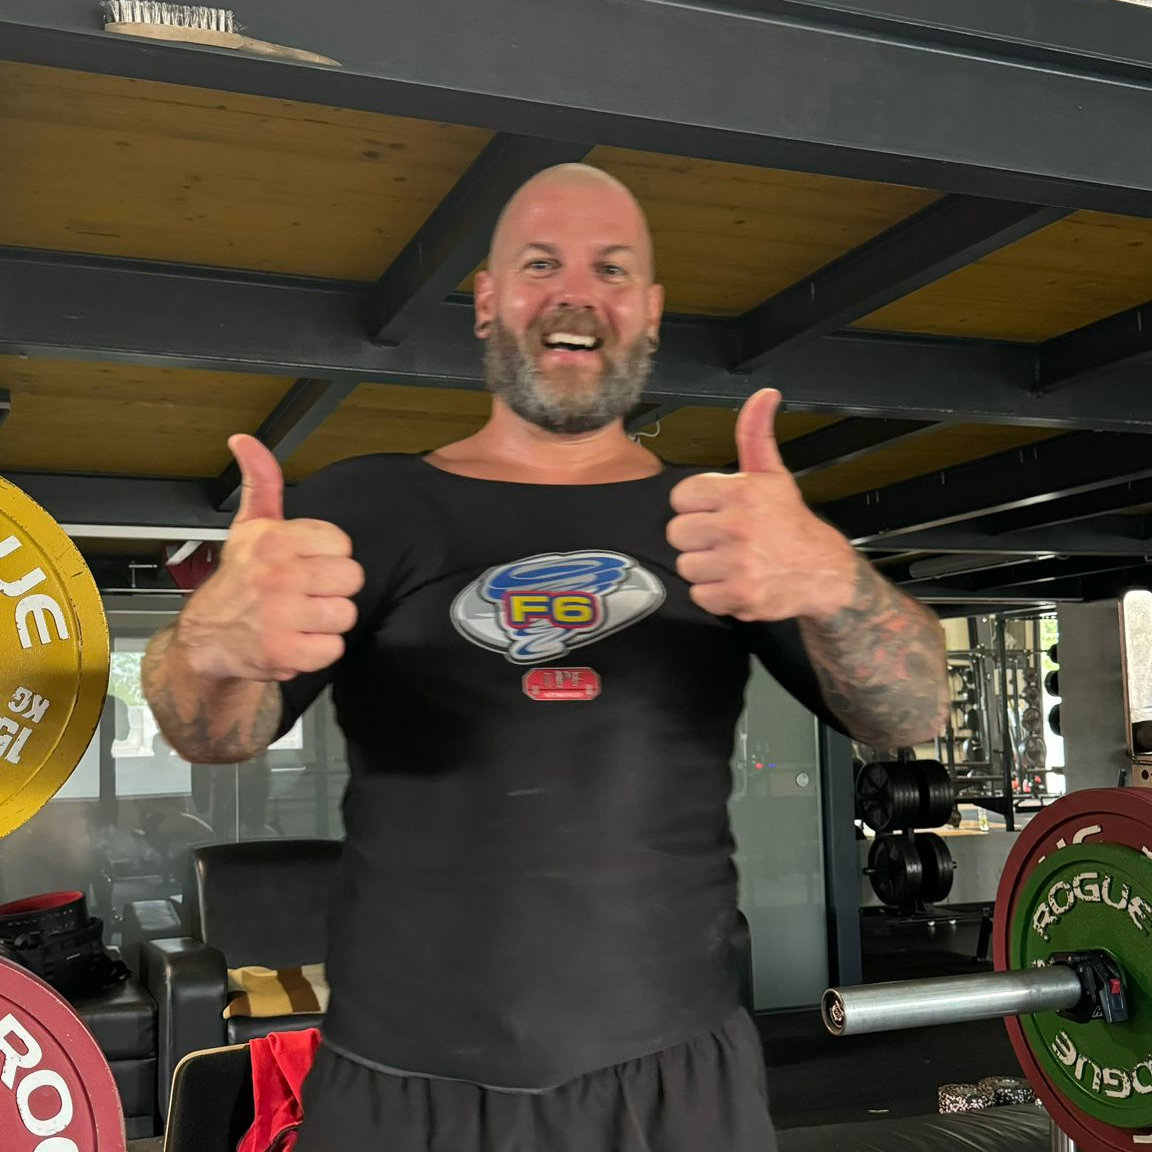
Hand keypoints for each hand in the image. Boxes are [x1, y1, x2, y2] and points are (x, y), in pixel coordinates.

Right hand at [174, 436, 364, 682]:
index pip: (342, 543)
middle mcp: (278, 574)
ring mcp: (281, 616)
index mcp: (275, 540)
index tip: (304, 564)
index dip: (328, 557)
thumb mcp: (250, 527)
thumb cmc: (240, 580)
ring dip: (326, 622)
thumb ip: (262, 482)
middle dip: (332, 589)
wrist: (207, 639)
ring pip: (346, 614)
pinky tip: (297, 641)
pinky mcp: (285, 653)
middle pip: (351, 578)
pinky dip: (318, 651)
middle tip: (305, 595)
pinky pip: (334, 648)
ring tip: (300, 619)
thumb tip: (244, 439)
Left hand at [667, 389, 858, 623]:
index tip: (719, 512)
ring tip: (733, 561)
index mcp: (741, 491)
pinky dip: (715, 595)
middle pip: (677, 533)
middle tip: (727, 539)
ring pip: (685, 565)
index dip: (697, 506)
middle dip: (698, 538)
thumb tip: (764, 395)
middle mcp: (738, 526)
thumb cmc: (790, 523)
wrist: (823, 573)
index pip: (681, 497)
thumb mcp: (772, 474)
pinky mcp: (738, 596)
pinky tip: (736, 582)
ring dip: (705, 568)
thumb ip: (756, 434)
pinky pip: (698, 595)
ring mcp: (737, 563)